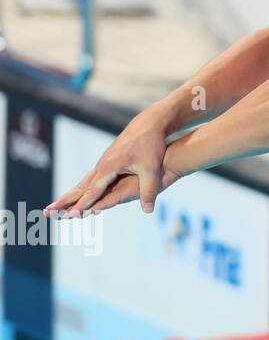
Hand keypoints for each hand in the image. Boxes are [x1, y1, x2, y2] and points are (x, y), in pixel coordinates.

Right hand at [46, 121, 175, 216]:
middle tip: (46, 211)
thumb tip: (149, 211)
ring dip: (70, 194)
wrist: (149, 123)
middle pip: (81, 187)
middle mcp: (102, 165)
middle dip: (65, 200)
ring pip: (84, 182)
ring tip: (55, 205)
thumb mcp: (151, 168)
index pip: (93, 191)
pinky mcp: (108, 160)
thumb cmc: (150, 145)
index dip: (82, 205)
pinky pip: (92, 177)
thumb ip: (149, 190)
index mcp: (109, 167)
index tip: (69, 216)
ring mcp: (104, 162)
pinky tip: (78, 192)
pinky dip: (82, 187)